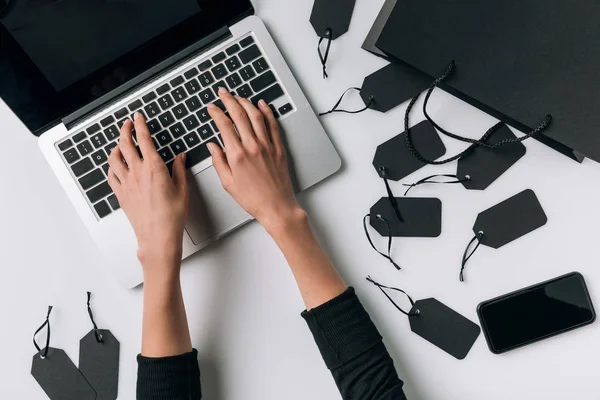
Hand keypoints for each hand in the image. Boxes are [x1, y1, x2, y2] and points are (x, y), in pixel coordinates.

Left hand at [107, 113, 188, 276]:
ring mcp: (126, 183)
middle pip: (125, 144)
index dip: (141, 125)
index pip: (144, 139)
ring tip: (119, 142)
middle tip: (127, 123)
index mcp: (154, 168)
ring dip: (116, 146)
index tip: (139, 117)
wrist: (157, 236)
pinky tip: (115, 166)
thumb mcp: (182, 189)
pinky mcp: (121, 194)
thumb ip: (179, 169)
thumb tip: (180, 157)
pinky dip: (112, 166)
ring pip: (114, 158)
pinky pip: (111, 175)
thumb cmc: (171, 216)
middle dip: (125, 130)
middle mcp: (137, 172)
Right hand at [207, 88, 304, 234]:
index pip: (224, 125)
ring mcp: (267, 146)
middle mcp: (253, 146)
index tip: (211, 107)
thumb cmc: (253, 199)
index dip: (216, 112)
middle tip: (223, 93)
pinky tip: (262, 105)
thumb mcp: (228, 183)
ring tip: (239, 96)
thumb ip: (218, 162)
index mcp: (237, 155)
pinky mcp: (279, 148)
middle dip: (229, 100)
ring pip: (256, 116)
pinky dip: (267, 112)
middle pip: (239, 114)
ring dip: (246, 102)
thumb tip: (212, 146)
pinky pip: (273, 125)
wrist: (277, 207)